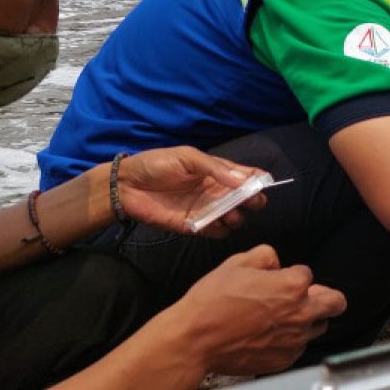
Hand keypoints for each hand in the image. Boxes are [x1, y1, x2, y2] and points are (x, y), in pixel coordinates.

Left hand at [117, 147, 267, 236]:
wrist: (126, 186)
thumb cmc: (157, 164)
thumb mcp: (187, 157)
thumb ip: (215, 168)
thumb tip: (242, 180)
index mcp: (218, 172)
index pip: (247, 176)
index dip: (258, 179)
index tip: (263, 183)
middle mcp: (217, 191)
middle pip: (247, 199)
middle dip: (254, 200)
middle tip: (249, 201)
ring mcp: (208, 209)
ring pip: (236, 218)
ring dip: (238, 217)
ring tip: (230, 214)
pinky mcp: (196, 226)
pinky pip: (217, 232)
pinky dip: (220, 230)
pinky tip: (214, 224)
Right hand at [171, 245, 346, 375]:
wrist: (194, 340)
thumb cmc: (213, 302)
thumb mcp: (237, 263)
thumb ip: (266, 256)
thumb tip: (277, 263)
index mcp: (294, 286)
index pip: (308, 274)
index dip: (292, 274)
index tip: (277, 280)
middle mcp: (302, 313)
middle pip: (336, 304)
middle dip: (326, 297)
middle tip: (310, 297)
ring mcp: (295, 340)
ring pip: (319, 327)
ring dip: (309, 320)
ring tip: (283, 318)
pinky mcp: (285, 359)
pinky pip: (299, 347)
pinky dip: (291, 341)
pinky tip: (269, 336)